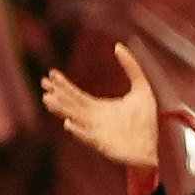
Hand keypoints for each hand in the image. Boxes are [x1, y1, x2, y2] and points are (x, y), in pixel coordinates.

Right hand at [36, 33, 165, 180]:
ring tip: (48, 100)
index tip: (51, 73)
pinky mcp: (102, 145)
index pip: (76, 94)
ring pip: (74, 118)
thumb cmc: (144, 122)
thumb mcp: (142, 88)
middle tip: (43, 83)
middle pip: (70, 104)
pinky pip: (88, 137)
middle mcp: (92, 119)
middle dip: (57, 94)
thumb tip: (119, 46)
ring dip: (61, 110)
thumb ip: (131, 67)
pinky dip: (78, 131)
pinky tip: (68, 123)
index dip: (63, 84)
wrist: (150, 148)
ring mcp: (95, 132)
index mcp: (98, 108)